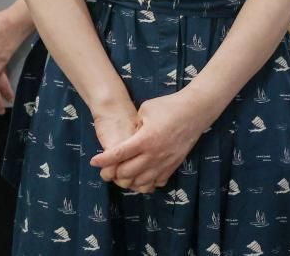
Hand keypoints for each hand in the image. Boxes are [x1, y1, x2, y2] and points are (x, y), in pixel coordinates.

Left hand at [89, 92, 212, 193]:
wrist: (195, 111)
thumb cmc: (169, 106)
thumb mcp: (146, 109)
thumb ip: (135, 125)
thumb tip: (129, 135)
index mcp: (145, 139)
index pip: (119, 154)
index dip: (104, 160)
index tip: (94, 161)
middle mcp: (153, 155)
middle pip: (127, 173)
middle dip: (114, 172)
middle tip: (107, 169)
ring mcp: (164, 163)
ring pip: (140, 182)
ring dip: (128, 180)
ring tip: (122, 174)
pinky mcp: (173, 166)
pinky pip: (156, 182)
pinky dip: (145, 182)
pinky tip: (141, 176)